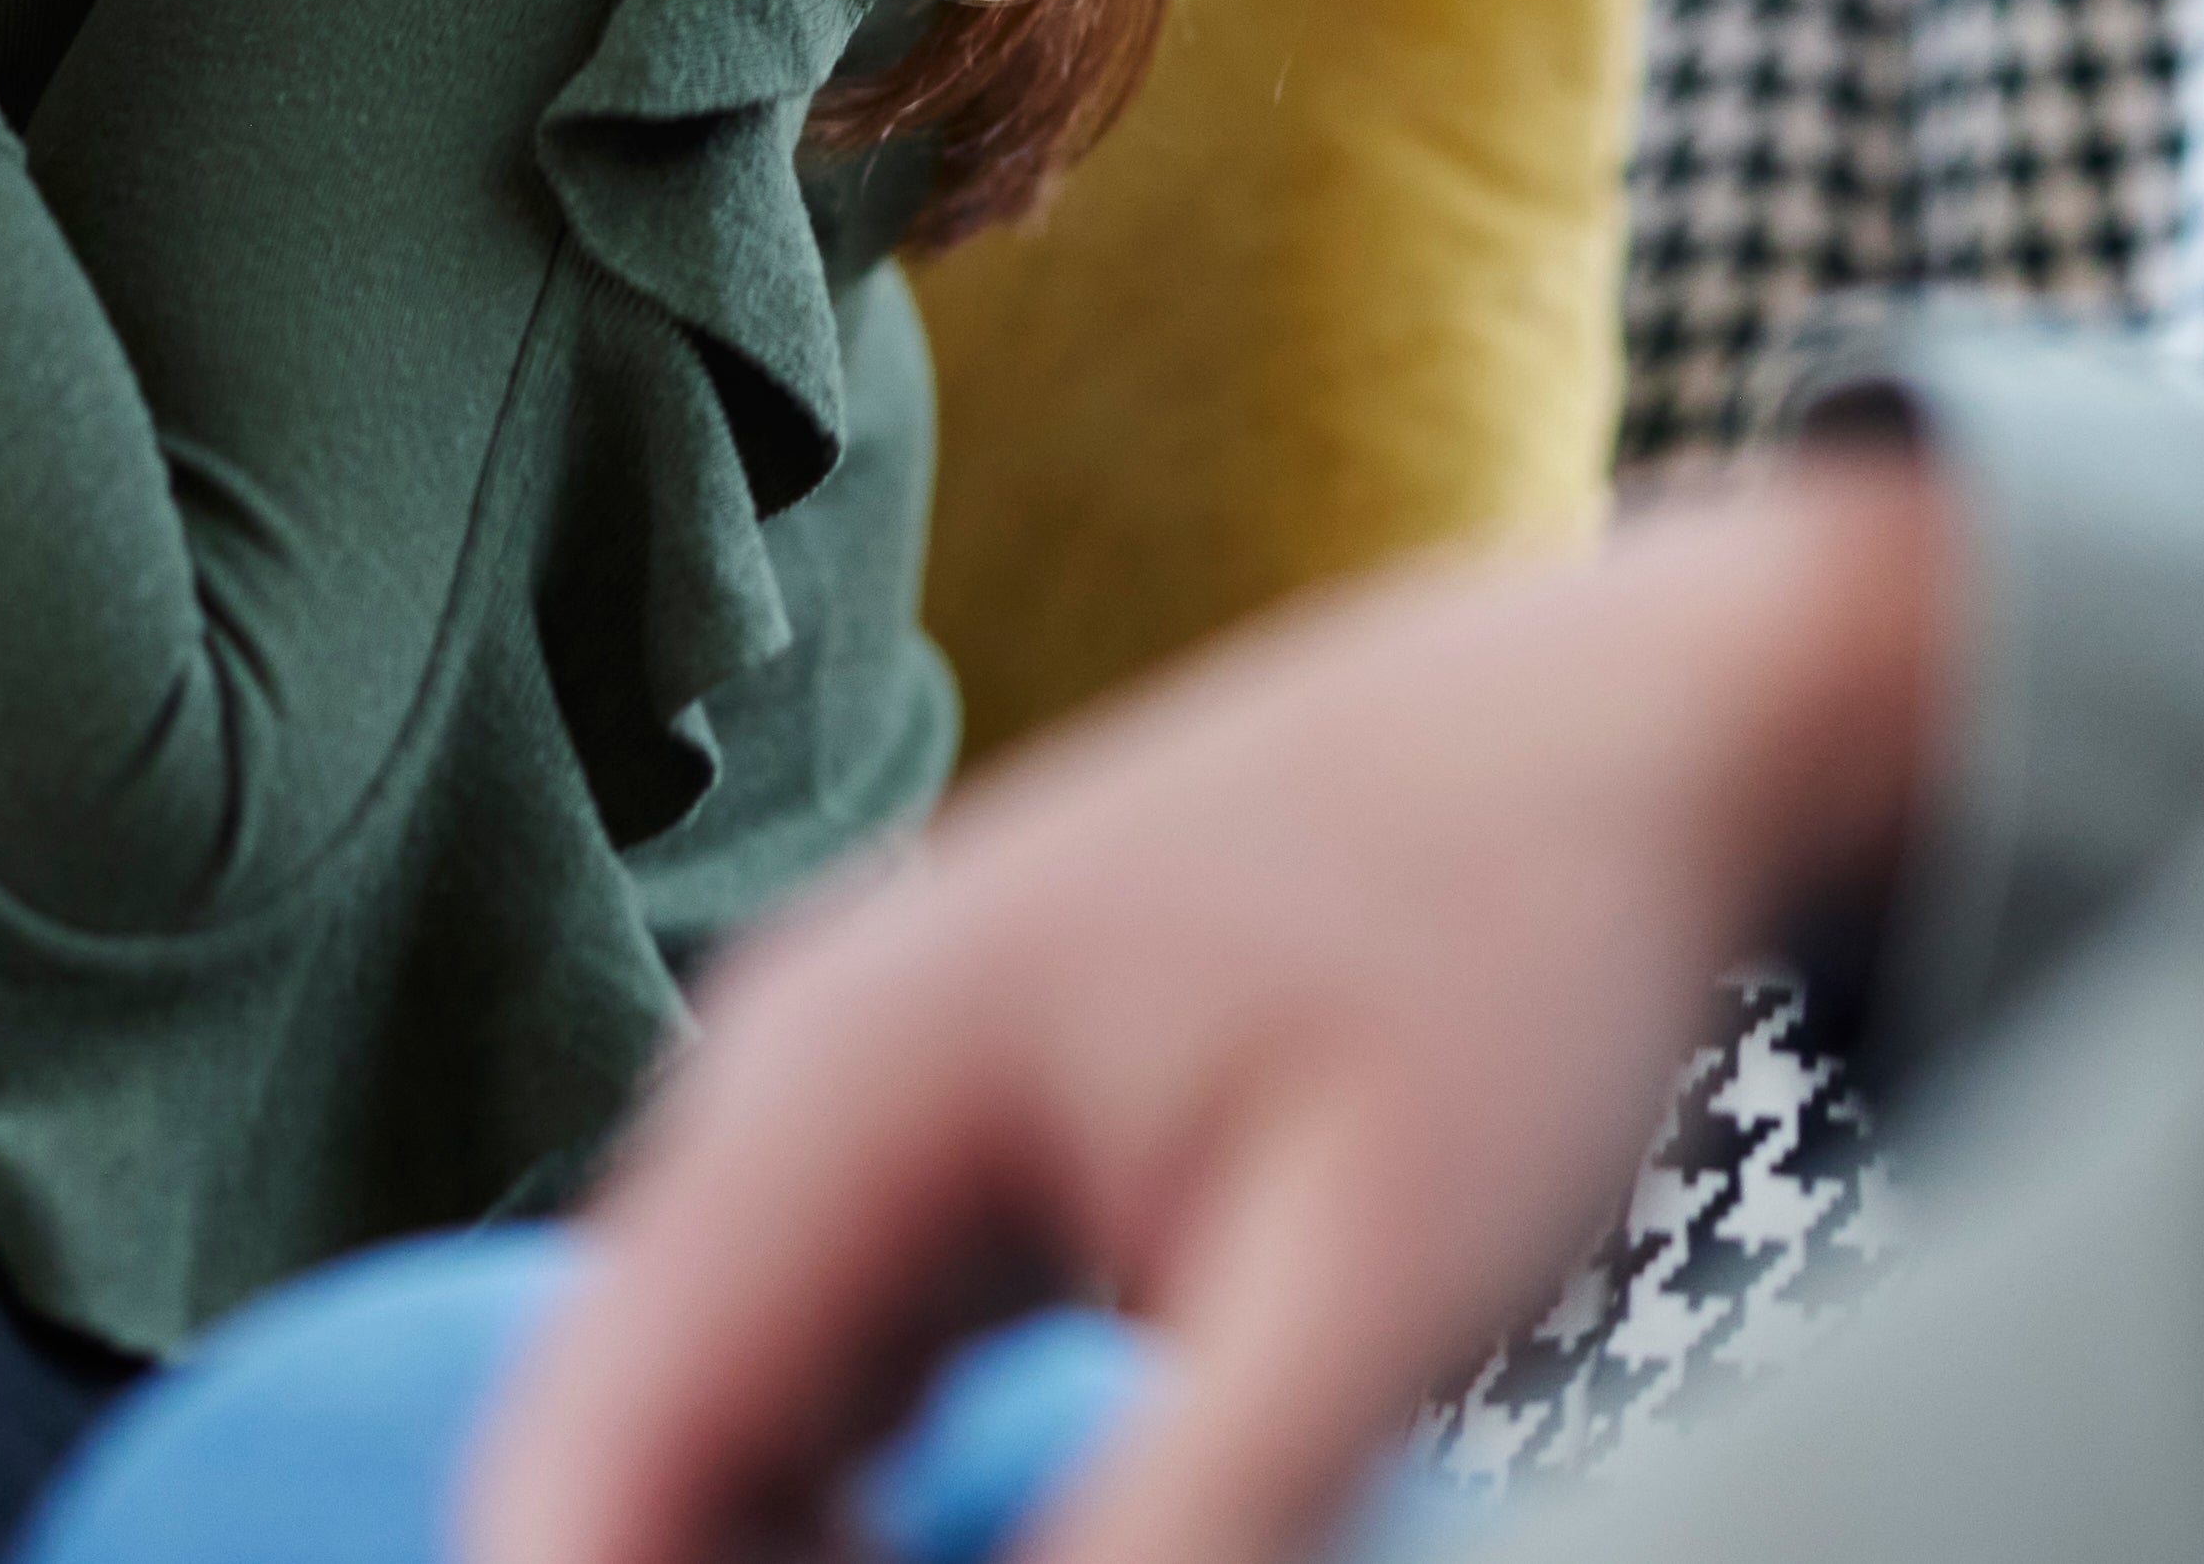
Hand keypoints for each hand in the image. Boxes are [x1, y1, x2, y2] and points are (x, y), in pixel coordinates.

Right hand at [465, 460, 1970, 1563]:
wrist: (1613, 723)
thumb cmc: (1513, 945)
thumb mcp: (1371, 1289)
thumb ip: (1184, 1524)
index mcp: (835, 1080)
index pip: (591, 1439)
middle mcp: (787, 1070)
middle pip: (623, 1441)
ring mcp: (846, 1087)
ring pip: (710, 1417)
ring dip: (786, 1563)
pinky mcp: (929, 1129)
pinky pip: (815, 1369)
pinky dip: (860, 1513)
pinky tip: (998, 1562)